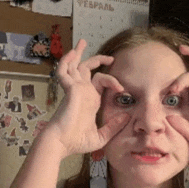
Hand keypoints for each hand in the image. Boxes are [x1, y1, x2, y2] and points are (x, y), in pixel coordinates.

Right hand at [43, 39, 129, 157]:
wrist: (62, 145)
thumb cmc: (77, 142)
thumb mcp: (101, 135)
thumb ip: (114, 126)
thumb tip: (127, 116)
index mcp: (90, 99)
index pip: (99, 80)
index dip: (111, 80)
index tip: (122, 88)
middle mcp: (82, 91)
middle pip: (87, 69)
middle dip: (95, 59)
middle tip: (107, 56)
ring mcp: (75, 89)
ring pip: (75, 66)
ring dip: (77, 54)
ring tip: (82, 42)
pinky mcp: (69, 89)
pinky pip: (64, 71)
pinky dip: (66, 62)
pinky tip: (72, 53)